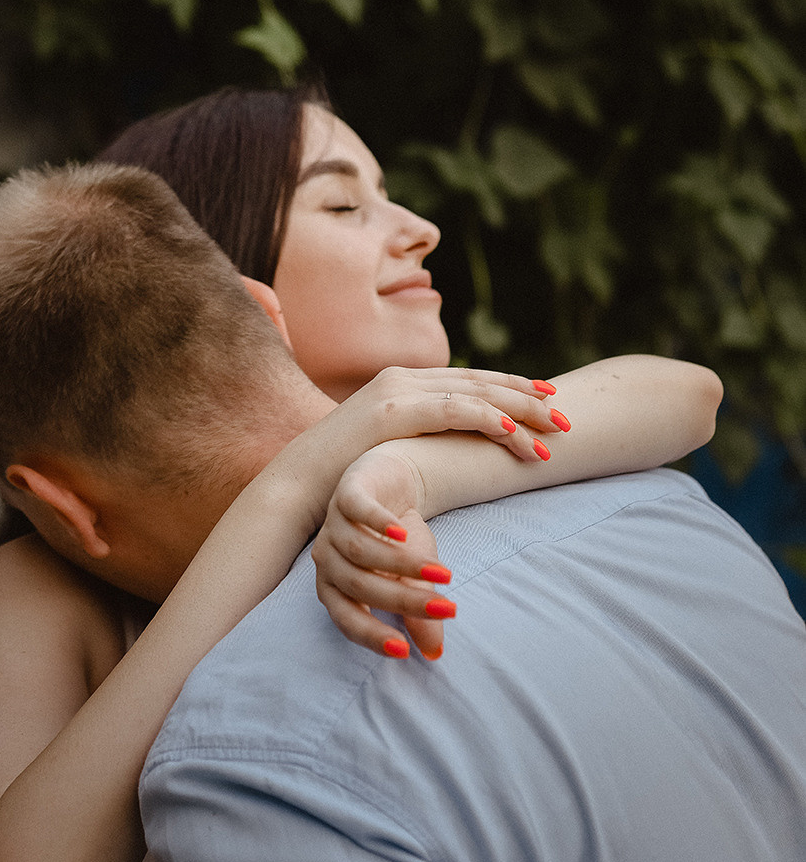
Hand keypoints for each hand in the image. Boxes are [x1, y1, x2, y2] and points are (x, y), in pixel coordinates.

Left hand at [312, 449, 452, 661]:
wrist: (392, 482)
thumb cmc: (398, 539)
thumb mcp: (414, 577)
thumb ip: (418, 612)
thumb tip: (435, 653)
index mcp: (336, 587)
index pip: (348, 619)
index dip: (373, 636)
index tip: (404, 652)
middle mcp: (328, 559)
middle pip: (359, 585)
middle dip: (403, 601)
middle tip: (444, 609)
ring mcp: (334, 524)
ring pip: (361, 551)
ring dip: (403, 565)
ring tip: (442, 574)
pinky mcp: (347, 492)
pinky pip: (356, 509)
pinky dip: (377, 523)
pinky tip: (402, 533)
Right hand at [319, 365, 567, 464]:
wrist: (297, 483)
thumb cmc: (340, 476)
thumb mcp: (385, 449)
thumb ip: (414, 440)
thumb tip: (444, 452)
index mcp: (402, 384)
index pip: (468, 380)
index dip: (510, 387)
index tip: (546, 400)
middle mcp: (403, 378)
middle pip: (479, 381)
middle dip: (526, 397)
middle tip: (564, 416)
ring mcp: (397, 390)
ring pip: (474, 392)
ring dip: (519, 412)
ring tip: (554, 432)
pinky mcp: (393, 410)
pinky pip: (454, 409)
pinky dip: (489, 418)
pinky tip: (515, 432)